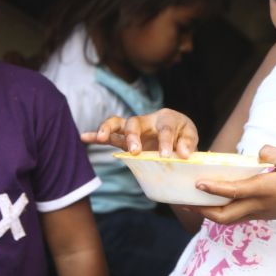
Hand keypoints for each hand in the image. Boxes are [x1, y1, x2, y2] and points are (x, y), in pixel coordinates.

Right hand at [80, 108, 198, 157]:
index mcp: (166, 119)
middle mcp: (147, 120)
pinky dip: (96, 135)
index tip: (167, 156)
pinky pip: (109, 135)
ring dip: (108, 129)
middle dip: (133, 136)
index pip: (165, 129)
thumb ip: (188, 143)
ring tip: (102, 138)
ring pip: (117, 123)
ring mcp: (134, 129)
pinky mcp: (125, 138)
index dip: (166, 142)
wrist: (176, 133)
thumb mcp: (191, 136)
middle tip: (135, 151)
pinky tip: (84, 137)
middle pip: (135, 122)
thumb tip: (183, 154)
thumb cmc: (183, 135)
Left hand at [193, 145, 275, 224]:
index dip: (212, 189)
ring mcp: (259, 213)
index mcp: (262, 190)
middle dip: (202, 211)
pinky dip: (223, 212)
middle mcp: (257, 205)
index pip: (231, 192)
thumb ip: (270, 152)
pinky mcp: (262, 215)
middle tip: (187, 202)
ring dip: (210, 214)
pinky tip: (218, 203)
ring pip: (228, 220)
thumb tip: (256, 153)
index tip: (197, 184)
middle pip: (223, 216)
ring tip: (197, 204)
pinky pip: (237, 217)